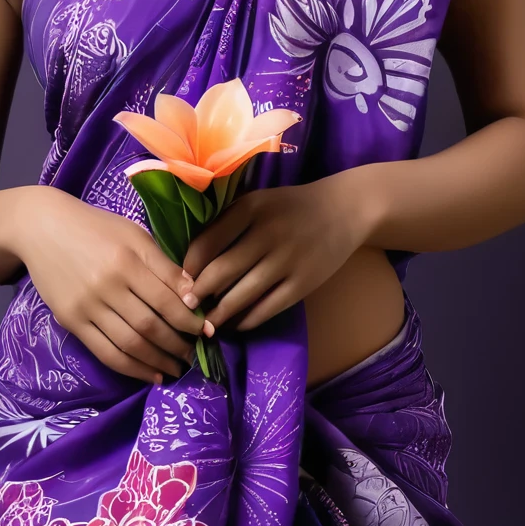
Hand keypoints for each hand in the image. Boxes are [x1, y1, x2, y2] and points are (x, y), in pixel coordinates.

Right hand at [7, 186, 206, 385]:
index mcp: (126, 260)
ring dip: (158, 361)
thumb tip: (194, 296)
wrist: (42, 228)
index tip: (206, 330)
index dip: (189, 320)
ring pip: (130, 344)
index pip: (166, 300)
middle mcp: (106, 286)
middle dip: (177, 344)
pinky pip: (105, 353)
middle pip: (150, 326)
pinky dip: (132, 368)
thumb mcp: (134, 235)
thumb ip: (163, 265)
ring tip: (177, 368)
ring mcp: (86, 307)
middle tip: (194, 353)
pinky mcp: (71, 322)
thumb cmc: (96, 227)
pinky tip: (151, 374)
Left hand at [180, 176, 375, 335]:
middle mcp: (268, 233)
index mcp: (251, 208)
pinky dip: (247, 320)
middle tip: (186, 306)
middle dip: (198, 294)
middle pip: (221, 272)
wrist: (345, 210)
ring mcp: (288, 260)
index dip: (188, 267)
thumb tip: (190, 260)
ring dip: (219, 313)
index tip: (180, 281)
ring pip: (242, 295)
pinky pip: (267, 308)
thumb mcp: (258, 201)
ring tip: (205, 322)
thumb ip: (227, 222)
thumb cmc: (290, 207)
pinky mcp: (304, 283)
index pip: (207, 242)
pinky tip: (236, 324)